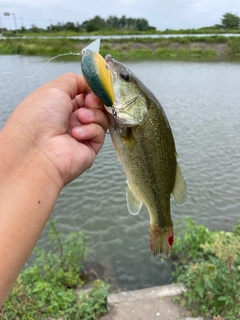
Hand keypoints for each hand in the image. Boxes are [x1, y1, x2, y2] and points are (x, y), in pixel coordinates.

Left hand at [2, 73, 107, 187]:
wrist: (37, 150)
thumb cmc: (38, 118)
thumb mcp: (54, 88)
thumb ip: (76, 80)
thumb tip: (91, 82)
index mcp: (60, 105)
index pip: (84, 93)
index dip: (92, 89)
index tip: (96, 87)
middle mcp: (70, 119)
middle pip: (95, 104)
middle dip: (95, 100)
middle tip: (89, 102)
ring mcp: (81, 134)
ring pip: (101, 117)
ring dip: (93, 114)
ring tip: (80, 118)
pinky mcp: (90, 147)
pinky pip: (100, 133)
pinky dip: (90, 130)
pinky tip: (77, 134)